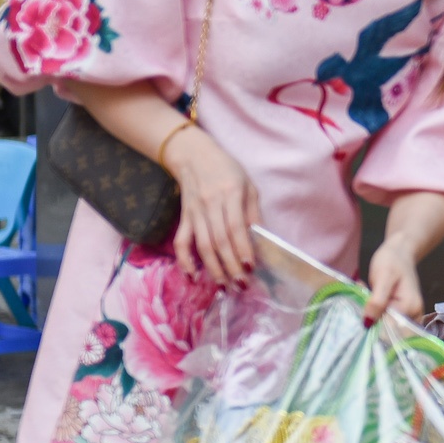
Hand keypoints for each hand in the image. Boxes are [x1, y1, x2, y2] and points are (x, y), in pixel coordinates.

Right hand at [163, 128, 260, 284]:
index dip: (242, 249)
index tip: (250, 268)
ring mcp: (194, 213)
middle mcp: (210, 204)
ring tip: (224, 287)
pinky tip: (193, 276)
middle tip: (241, 285)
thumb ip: (254, 212)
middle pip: (219, 241)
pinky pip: (181, 241)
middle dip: (230, 266)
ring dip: (213, 269)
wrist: (193, 156)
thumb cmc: (227, 170)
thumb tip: (262, 239)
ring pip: (202, 245)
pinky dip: (184, 260)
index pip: (235, 227)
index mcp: (230, 193)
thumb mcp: (248, 185)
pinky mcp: (184, 218)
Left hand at [364, 236, 424, 325]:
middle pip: (387, 329)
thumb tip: (368, 323)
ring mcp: (408, 315)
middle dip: (371, 316)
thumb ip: (377, 301)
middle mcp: (413, 315)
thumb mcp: (383, 278)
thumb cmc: (393, 261)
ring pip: (384, 325)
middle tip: (364, 295)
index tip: (362, 304)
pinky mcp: (401, 313)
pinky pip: (385, 320)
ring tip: (367, 293)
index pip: (388, 327)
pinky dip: (374, 311)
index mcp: (410, 308)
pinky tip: (370, 297)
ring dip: (371, 313)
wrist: (400, 252)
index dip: (371, 320)